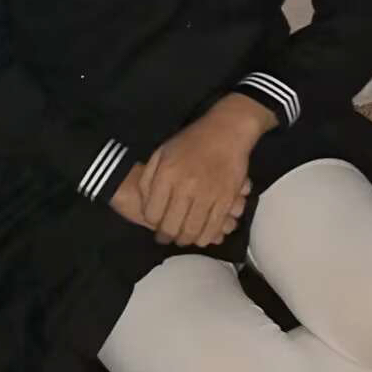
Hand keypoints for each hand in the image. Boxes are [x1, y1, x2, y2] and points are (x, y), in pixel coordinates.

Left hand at [140, 95, 275, 247]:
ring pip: (192, 231)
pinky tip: (201, 236)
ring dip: (185, 240)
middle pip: (171, 226)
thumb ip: (148, 177)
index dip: (152, 222)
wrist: (226, 132)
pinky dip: (205, 238)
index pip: (153, 213)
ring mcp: (207, 195)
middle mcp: (186, 187)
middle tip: (167, 236)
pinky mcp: (226, 200)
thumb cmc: (191, 141)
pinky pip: (213, 228)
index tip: (155, 223)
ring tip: (183, 238)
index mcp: (167, 174)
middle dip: (166, 235)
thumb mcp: (161, 152)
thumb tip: (145, 204)